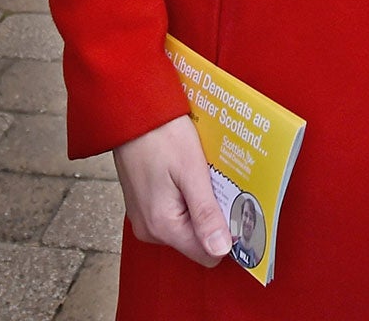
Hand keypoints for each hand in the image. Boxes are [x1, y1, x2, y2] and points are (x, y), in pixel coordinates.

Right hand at [112, 115, 232, 266]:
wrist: (133, 113)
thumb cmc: (162, 136)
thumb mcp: (191, 172)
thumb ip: (205, 214)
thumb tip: (220, 250)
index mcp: (162, 226)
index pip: (207, 255)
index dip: (227, 235)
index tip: (236, 208)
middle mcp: (150, 229)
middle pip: (197, 240)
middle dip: (214, 216)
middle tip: (219, 184)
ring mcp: (145, 218)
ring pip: (186, 225)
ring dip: (200, 204)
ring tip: (203, 175)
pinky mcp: (144, 206)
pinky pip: (174, 212)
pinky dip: (187, 197)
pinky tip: (190, 174)